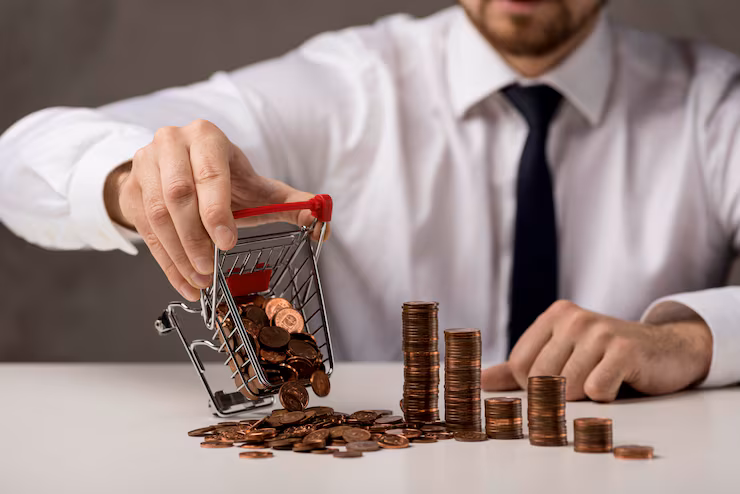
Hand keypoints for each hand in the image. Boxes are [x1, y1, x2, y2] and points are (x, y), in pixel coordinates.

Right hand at [104, 119, 328, 301]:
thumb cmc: (223, 179)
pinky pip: (144, 231)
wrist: (175, 168)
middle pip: (177, 195)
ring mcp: (144, 164)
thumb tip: (320, 215)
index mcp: (206, 136)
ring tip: (201, 281)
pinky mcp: (131, 189)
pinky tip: (185, 284)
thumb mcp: (255, 187)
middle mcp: (171, 143)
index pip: (208, 174)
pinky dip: (166, 263)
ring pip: (157, 215)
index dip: (216, 211)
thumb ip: (288, 201)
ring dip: (179, 254)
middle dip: (195, 237)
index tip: (227, 243)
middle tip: (211, 269)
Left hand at [481, 300, 712, 401]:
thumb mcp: (563, 354)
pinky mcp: (624, 350)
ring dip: (584, 396)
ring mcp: (599, 331)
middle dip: (559, 394)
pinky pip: (596, 391)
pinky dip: (606, 396)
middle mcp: (574, 318)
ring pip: (567, 387)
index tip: (557, 382)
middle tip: (585, 382)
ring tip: (603, 378)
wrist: (667, 350)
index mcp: (555, 316)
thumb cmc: (607, 357)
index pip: (519, 366)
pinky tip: (619, 381)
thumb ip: (519, 368)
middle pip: (541, 378)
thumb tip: (479, 382)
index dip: (534, 386)